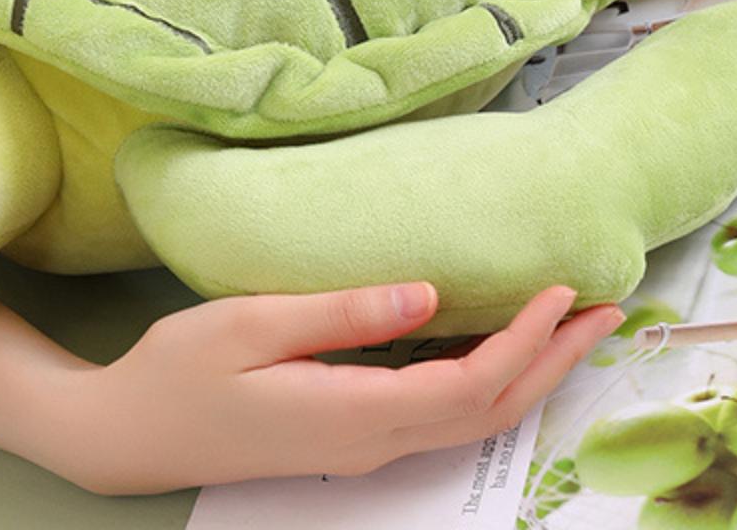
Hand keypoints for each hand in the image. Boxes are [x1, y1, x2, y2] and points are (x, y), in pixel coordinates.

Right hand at [70, 280, 624, 495]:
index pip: (467, 387)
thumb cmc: (179, 370)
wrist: (129, 434)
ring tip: (572, 324)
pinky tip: (499, 345)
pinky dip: (487, 380)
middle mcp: (370, 441)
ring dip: (529, 372)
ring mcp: (362, 446)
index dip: (525, 342)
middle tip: (607, 309)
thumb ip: (343, 313)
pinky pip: (441, 415)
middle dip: (554, 362)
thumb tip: (429, 294)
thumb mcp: (250, 324)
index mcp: (351, 414)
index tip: (563, 289)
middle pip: (488, 412)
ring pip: (471, 419)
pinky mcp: (350, 435)